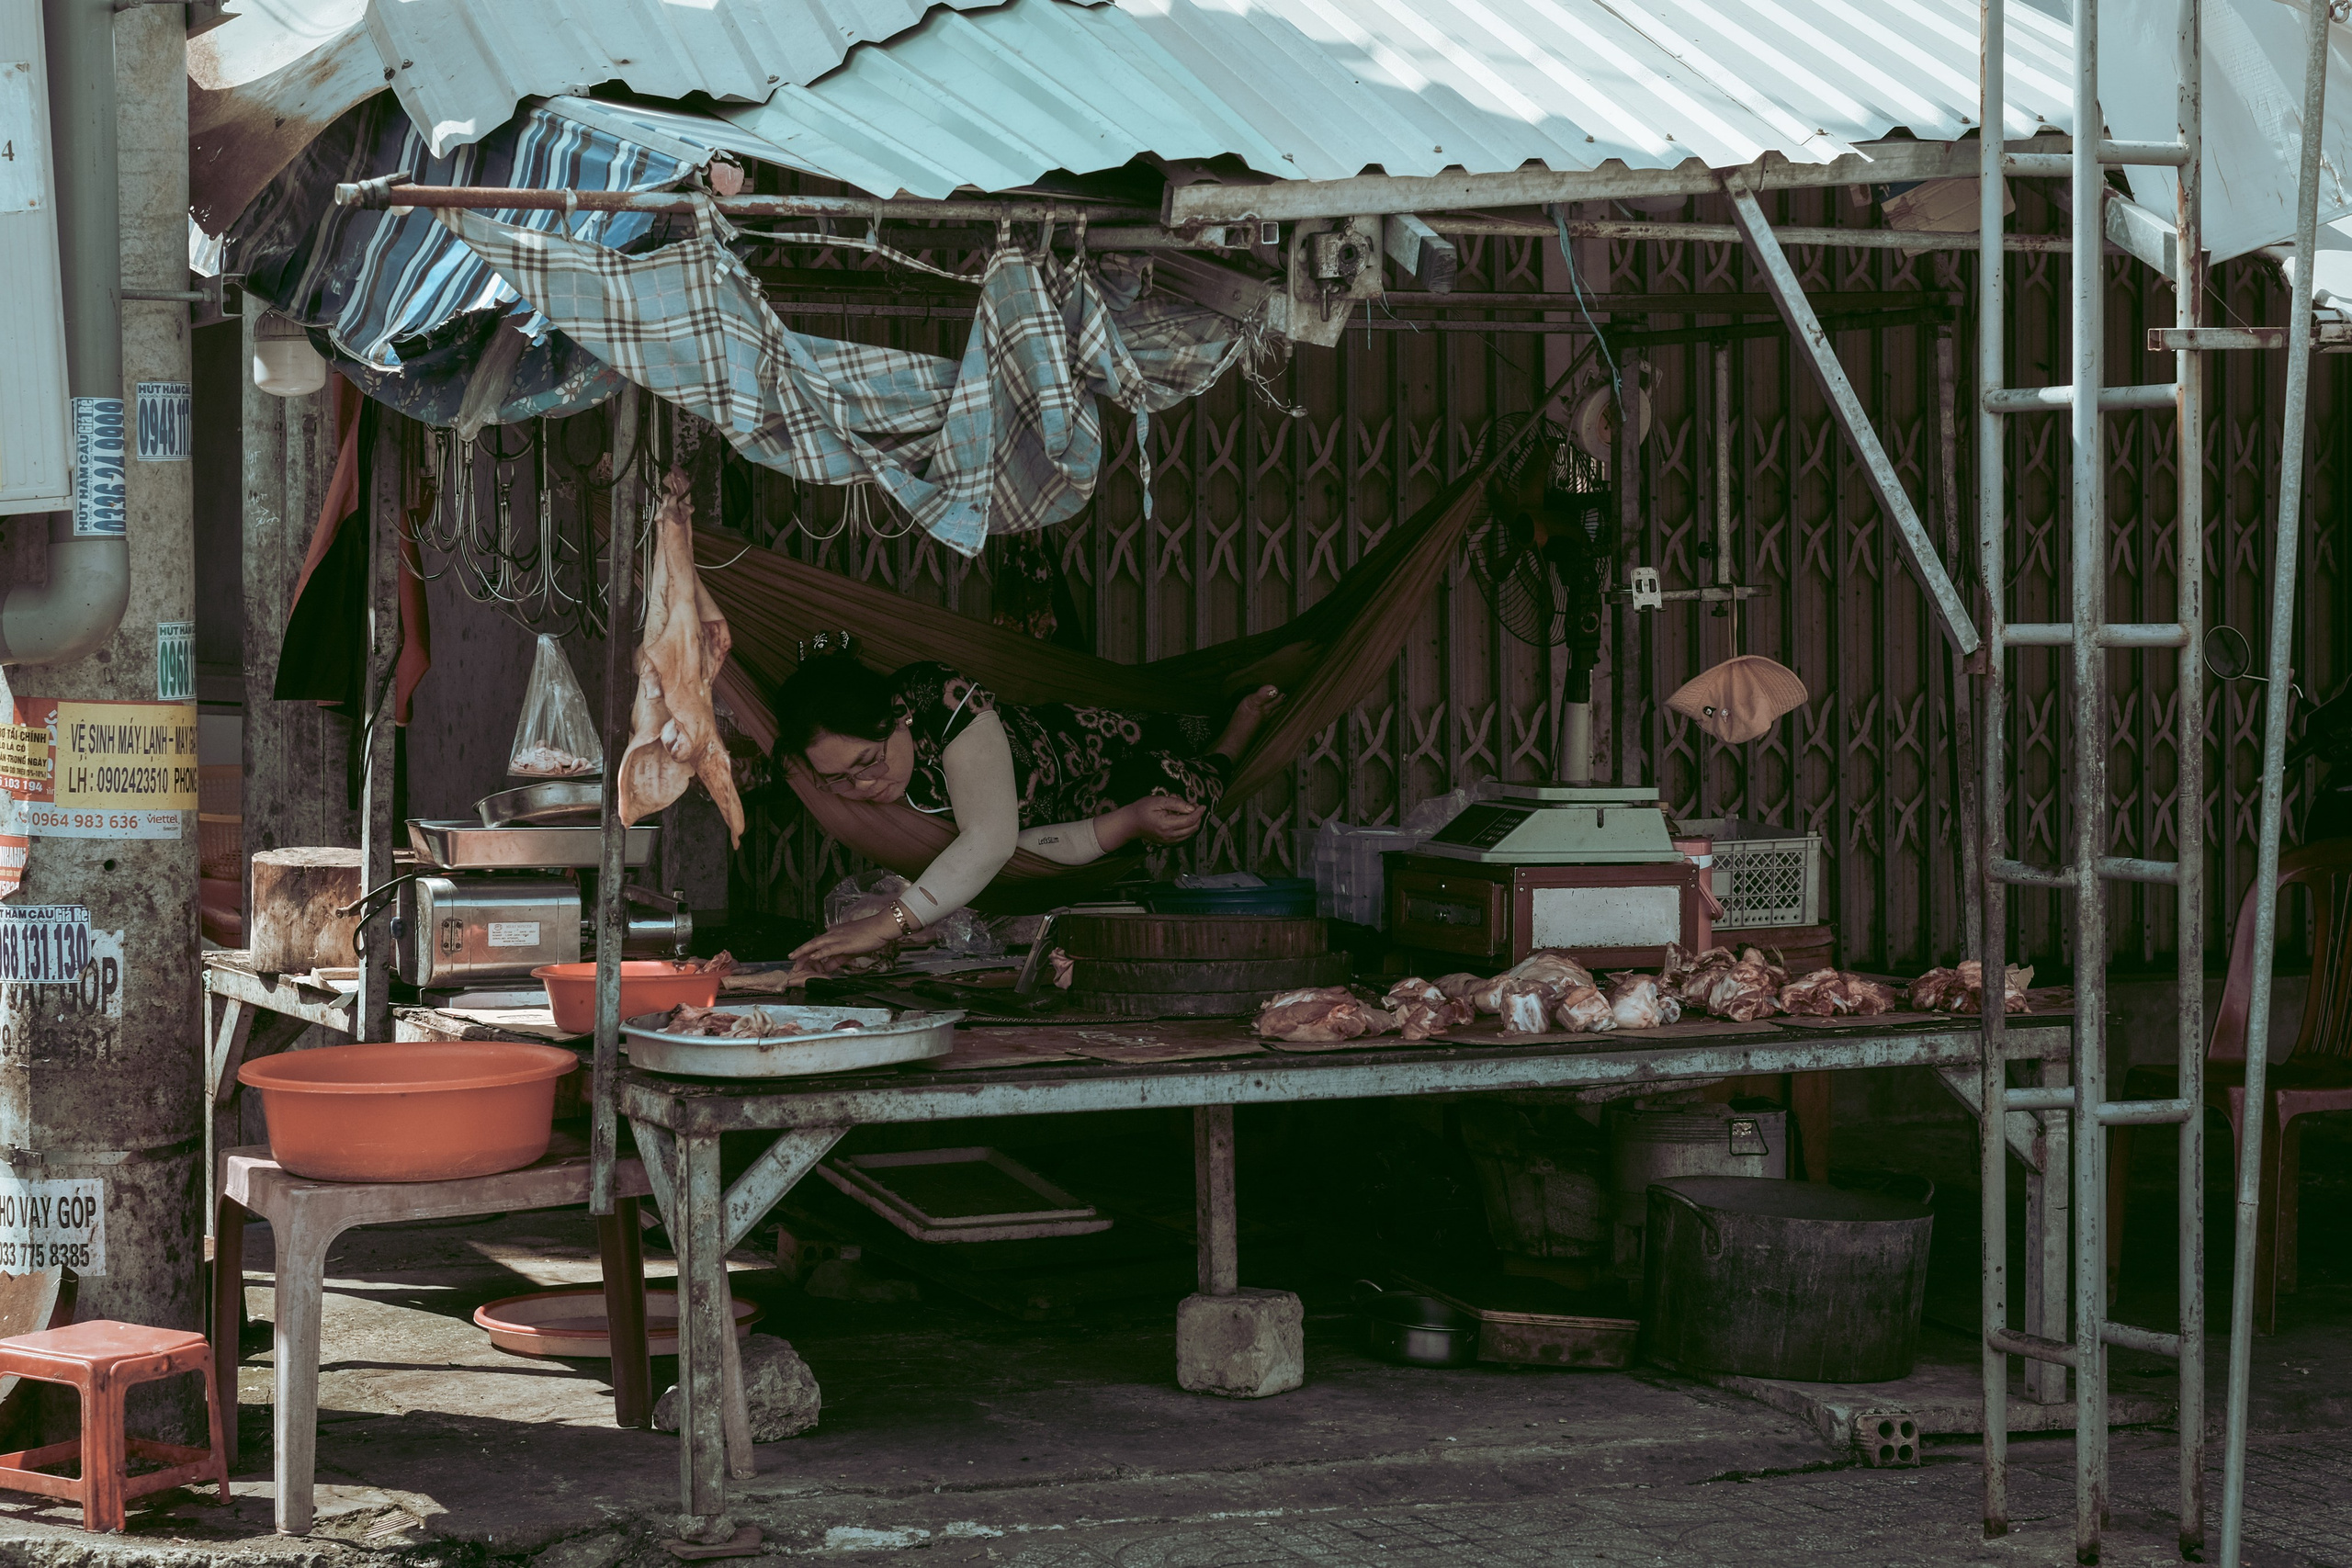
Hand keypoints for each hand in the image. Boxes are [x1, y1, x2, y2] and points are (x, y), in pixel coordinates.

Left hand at [786, 909, 902, 973]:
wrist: (881, 927)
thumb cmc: (869, 936)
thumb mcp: (851, 951)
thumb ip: (838, 959)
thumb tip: (827, 967)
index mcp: (835, 934)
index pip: (817, 943)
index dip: (806, 952)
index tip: (799, 960)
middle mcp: (833, 934)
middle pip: (812, 943)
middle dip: (800, 953)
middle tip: (791, 961)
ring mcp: (838, 937)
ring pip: (816, 944)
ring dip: (804, 953)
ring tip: (794, 960)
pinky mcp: (844, 942)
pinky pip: (828, 948)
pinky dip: (819, 953)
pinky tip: (812, 957)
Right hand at [1103, 796, 1205, 849]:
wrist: (1130, 823)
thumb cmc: (1141, 809)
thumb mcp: (1158, 801)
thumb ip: (1176, 804)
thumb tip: (1192, 808)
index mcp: (1167, 825)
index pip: (1190, 820)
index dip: (1199, 812)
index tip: (1202, 805)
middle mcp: (1169, 835)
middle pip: (1192, 828)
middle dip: (1197, 817)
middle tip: (1194, 806)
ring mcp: (1168, 841)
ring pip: (1189, 834)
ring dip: (1193, 822)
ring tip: (1187, 811)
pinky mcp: (1167, 842)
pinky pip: (1183, 837)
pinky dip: (1187, 828)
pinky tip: (1182, 819)